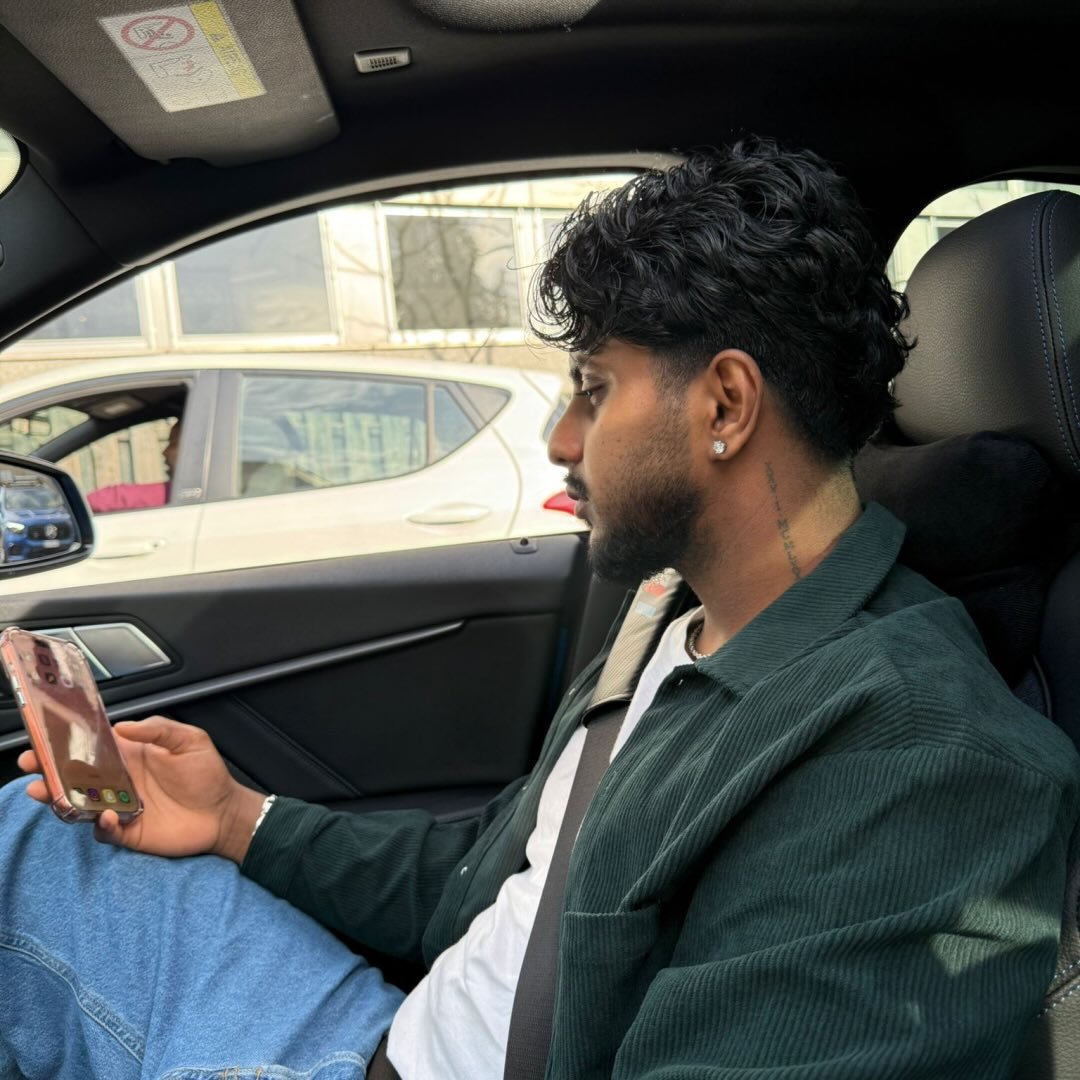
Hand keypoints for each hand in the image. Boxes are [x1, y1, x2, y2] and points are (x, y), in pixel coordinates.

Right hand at [18, 716, 265, 862]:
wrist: (225, 812)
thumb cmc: (208, 774)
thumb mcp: (189, 740)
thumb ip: (158, 729)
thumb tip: (123, 726)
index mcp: (130, 756)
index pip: (92, 748)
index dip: (68, 743)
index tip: (45, 738)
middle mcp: (119, 781)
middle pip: (76, 776)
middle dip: (49, 770)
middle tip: (31, 766)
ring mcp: (120, 807)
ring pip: (80, 804)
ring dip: (60, 798)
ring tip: (45, 791)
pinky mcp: (128, 831)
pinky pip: (102, 830)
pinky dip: (97, 824)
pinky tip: (103, 816)